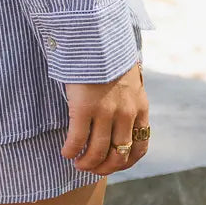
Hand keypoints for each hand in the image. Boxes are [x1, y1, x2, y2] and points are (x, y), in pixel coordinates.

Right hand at [61, 61, 149, 175]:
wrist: (96, 36)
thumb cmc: (108, 57)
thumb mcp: (129, 81)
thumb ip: (128, 101)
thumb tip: (121, 120)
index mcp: (140, 108)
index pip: (139, 148)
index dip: (125, 163)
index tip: (112, 165)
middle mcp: (125, 114)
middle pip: (118, 155)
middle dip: (103, 167)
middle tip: (91, 168)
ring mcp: (105, 111)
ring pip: (97, 152)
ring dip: (86, 163)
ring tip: (77, 163)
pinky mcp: (84, 107)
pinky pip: (77, 139)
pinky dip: (71, 150)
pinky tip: (66, 152)